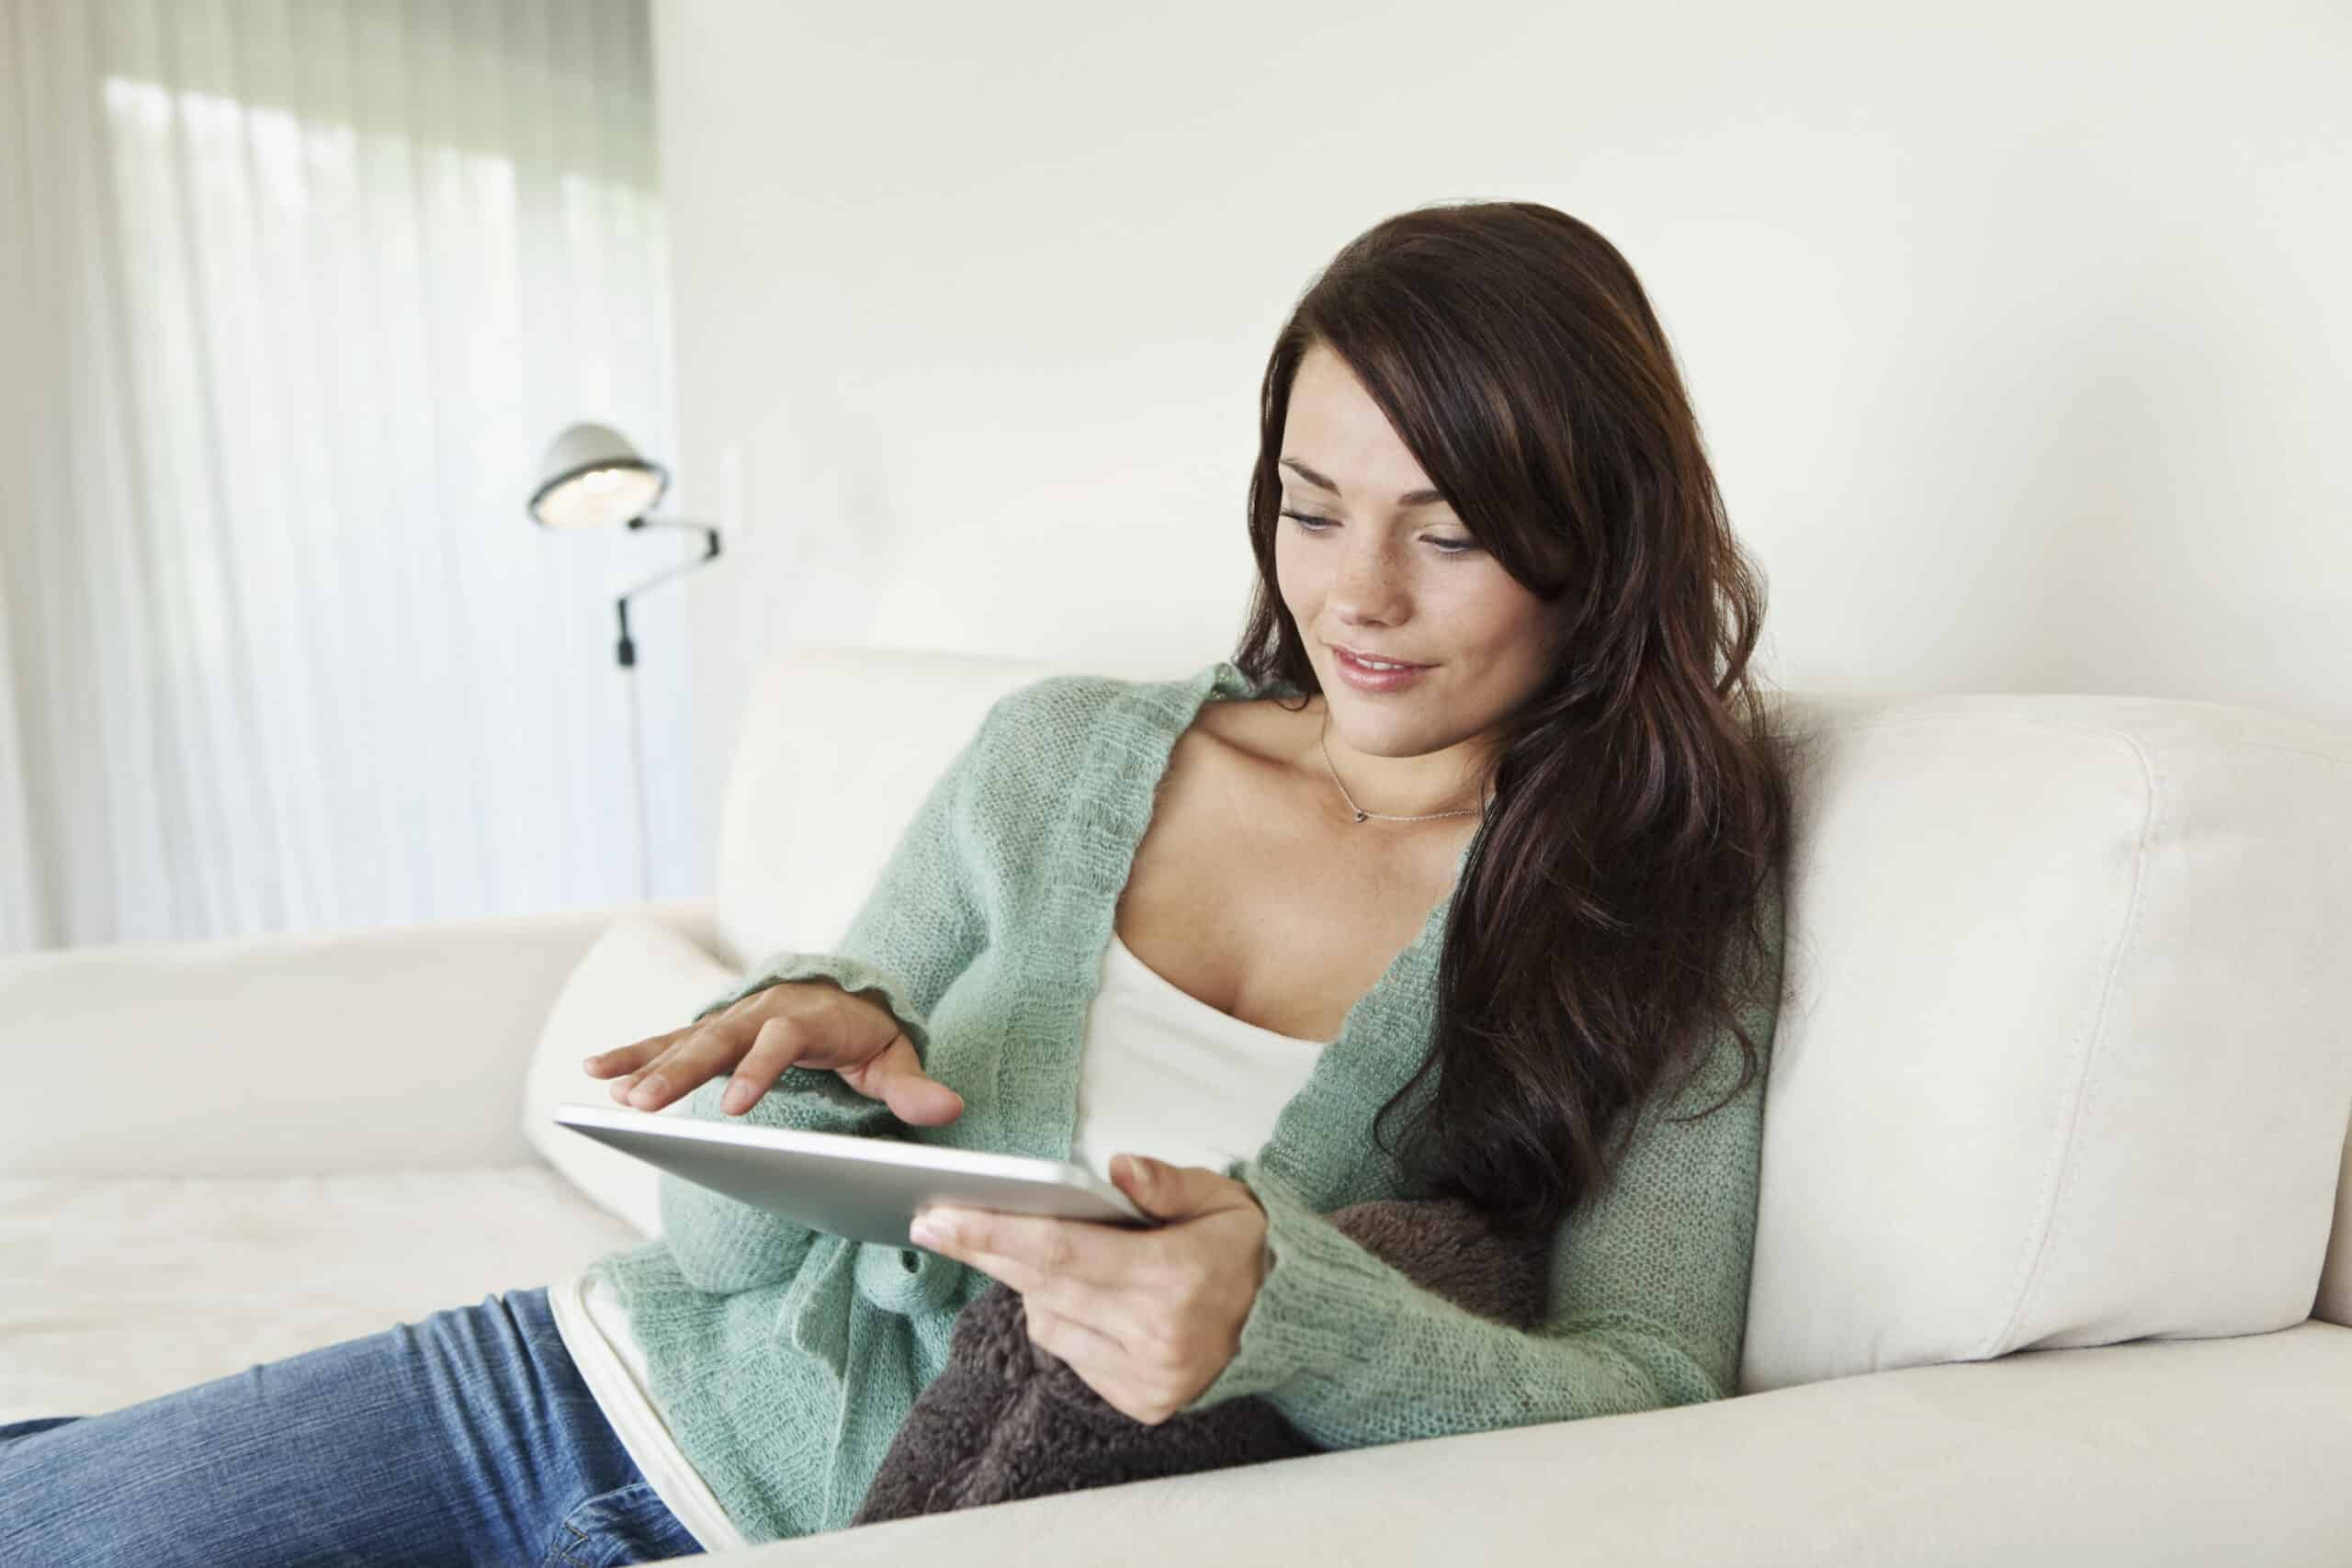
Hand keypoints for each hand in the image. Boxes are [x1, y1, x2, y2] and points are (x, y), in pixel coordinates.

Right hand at [580, 978, 964, 1123]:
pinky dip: (633, 1054)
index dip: (759, 1071)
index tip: (734, 1108)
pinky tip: (595, 1074)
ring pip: (686, 1039)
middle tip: (646, 1104)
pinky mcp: (712, 1032)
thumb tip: (950, 1106)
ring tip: (610, 1092)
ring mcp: (733, 1019)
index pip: (782, 1040)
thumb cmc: (870, 1034)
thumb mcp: (898, 1058)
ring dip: (647, 1064)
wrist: (845, 994)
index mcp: (809, 1017)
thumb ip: (916, 1086)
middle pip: (720, 1039)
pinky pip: (668, 1041)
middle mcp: (763, 1011)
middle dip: (681, 1071)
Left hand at [909, 1154, 1269, 1424]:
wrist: (1287, 1323)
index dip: (995, 1232)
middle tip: (934, 1223)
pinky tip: (1090, 1298)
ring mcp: (1147, 1376)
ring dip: (1036, 1284)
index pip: (1063, 1250)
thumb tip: (1118, 1168)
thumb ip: (1167, 1182)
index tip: (941, 1216)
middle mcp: (1157, 1334)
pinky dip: (1066, 1320)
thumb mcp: (1222, 1198)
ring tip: (1054, 1254)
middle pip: (1041, 1285)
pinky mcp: (1141, 1401)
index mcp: (1175, 1276)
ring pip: (1049, 1322)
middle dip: (983, 1250)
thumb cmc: (1242, 1248)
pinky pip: (1071, 1353)